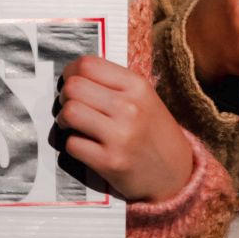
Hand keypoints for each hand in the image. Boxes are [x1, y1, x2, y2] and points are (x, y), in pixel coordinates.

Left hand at [57, 55, 194, 203]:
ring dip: (64, 119)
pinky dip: (72, 144)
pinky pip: (72, 144)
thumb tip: (74, 75)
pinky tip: (84, 144)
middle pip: (74, 87)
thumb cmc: (154, 131)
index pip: (88, 65)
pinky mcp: (109, 162)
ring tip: (72, 124)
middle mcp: (130, 107)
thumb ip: (114, 84)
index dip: (71, 72)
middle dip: (64, 96)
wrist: (175, 172)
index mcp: (137, 86)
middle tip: (70, 104)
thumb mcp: (144, 98)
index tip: (71, 81)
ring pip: (70, 112)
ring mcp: (120, 135)